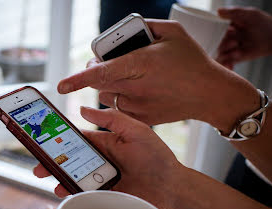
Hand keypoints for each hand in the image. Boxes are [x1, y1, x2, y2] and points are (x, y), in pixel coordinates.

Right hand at [34, 106, 182, 208]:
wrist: (172, 190)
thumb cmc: (158, 158)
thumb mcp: (137, 131)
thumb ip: (112, 119)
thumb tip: (84, 108)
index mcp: (106, 144)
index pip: (78, 140)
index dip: (61, 139)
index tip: (44, 139)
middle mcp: (100, 162)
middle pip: (70, 161)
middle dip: (53, 162)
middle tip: (38, 165)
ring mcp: (101, 180)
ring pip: (73, 178)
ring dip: (59, 178)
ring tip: (48, 179)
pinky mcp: (104, 197)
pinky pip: (83, 194)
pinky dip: (71, 193)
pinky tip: (63, 192)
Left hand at [57, 19, 258, 133]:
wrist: (210, 95)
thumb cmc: (194, 62)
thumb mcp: (173, 33)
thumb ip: (147, 26)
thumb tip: (129, 29)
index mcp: (140, 63)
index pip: (101, 72)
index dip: (78, 79)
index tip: (61, 86)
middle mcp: (135, 87)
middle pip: (99, 83)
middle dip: (93, 73)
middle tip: (101, 63)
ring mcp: (137, 106)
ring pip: (106, 96)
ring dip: (107, 86)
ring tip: (128, 77)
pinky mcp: (141, 118)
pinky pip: (118, 108)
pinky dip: (120, 98)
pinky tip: (138, 91)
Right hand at [216, 7, 271, 68]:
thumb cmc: (263, 23)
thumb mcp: (249, 14)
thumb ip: (234, 12)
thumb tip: (218, 11)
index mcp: (227, 26)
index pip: (214, 29)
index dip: (219, 31)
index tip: (231, 30)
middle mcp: (226, 37)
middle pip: (216, 42)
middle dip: (224, 43)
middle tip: (235, 41)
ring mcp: (230, 48)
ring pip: (219, 53)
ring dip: (226, 53)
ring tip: (238, 51)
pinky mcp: (234, 58)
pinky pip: (225, 62)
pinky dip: (227, 63)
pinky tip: (234, 60)